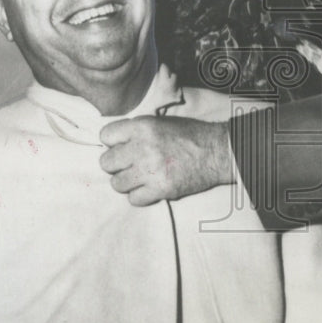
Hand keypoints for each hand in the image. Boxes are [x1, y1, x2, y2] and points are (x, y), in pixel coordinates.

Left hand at [99, 116, 234, 205]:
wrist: (216, 152)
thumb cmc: (190, 135)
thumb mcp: (160, 123)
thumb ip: (136, 131)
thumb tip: (115, 143)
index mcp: (142, 127)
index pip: (105, 136)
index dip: (112, 142)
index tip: (121, 147)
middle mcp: (142, 148)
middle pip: (106, 162)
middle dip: (116, 164)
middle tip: (130, 165)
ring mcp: (150, 170)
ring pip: (117, 183)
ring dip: (126, 182)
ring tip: (139, 178)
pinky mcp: (160, 189)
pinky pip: (133, 199)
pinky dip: (139, 196)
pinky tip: (149, 188)